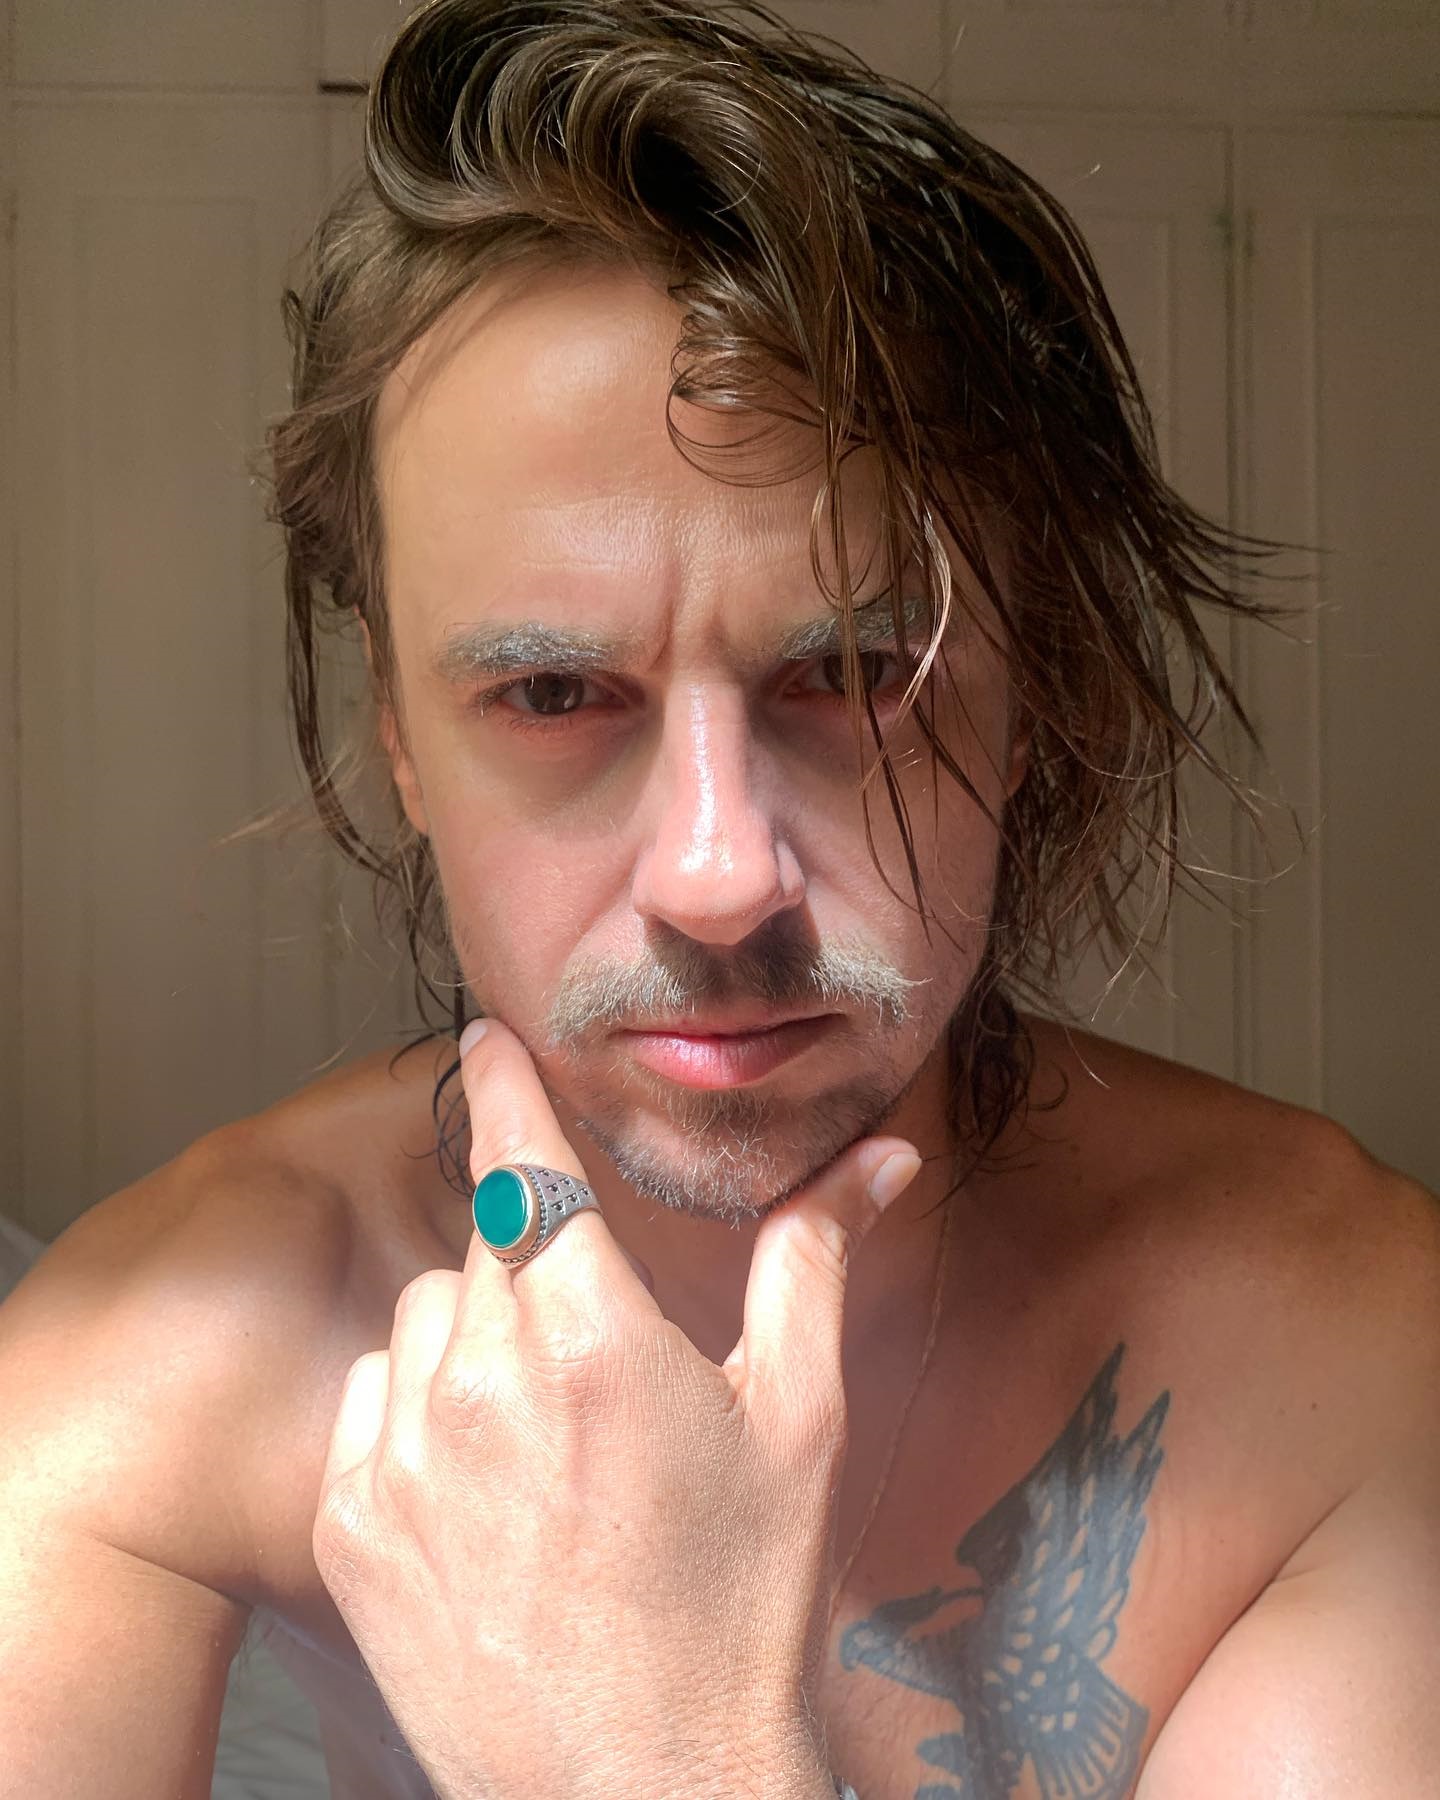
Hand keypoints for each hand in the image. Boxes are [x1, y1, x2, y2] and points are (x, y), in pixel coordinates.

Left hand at [312, 1016, 920, 1799]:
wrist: (642, 1782)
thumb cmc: (740, 1601)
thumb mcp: (800, 1419)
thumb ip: (814, 1261)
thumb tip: (879, 1157)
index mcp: (593, 1336)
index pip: (528, 1161)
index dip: (504, 1082)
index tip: (482, 1035)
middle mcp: (479, 1379)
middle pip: (492, 1246)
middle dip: (542, 1262)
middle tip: (598, 1350)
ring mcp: (400, 1456)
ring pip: (425, 1317)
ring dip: (476, 1337)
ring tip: (547, 1432)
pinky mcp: (350, 1525)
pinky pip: (369, 1402)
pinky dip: (416, 1414)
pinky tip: (485, 1487)